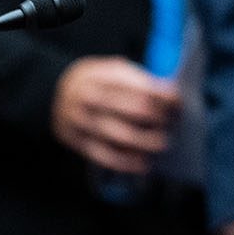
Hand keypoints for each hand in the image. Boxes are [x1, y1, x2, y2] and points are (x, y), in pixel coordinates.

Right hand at [51, 56, 178, 173]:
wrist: (54, 92)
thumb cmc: (99, 80)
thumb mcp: (114, 69)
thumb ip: (139, 80)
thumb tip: (172, 97)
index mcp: (101, 76)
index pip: (138, 86)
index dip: (162, 95)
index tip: (179, 102)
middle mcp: (88, 97)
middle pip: (129, 109)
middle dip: (156, 118)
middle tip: (174, 124)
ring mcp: (79, 120)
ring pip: (116, 134)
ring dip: (144, 141)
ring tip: (163, 144)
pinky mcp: (75, 141)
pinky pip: (102, 154)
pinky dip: (124, 162)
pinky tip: (143, 165)